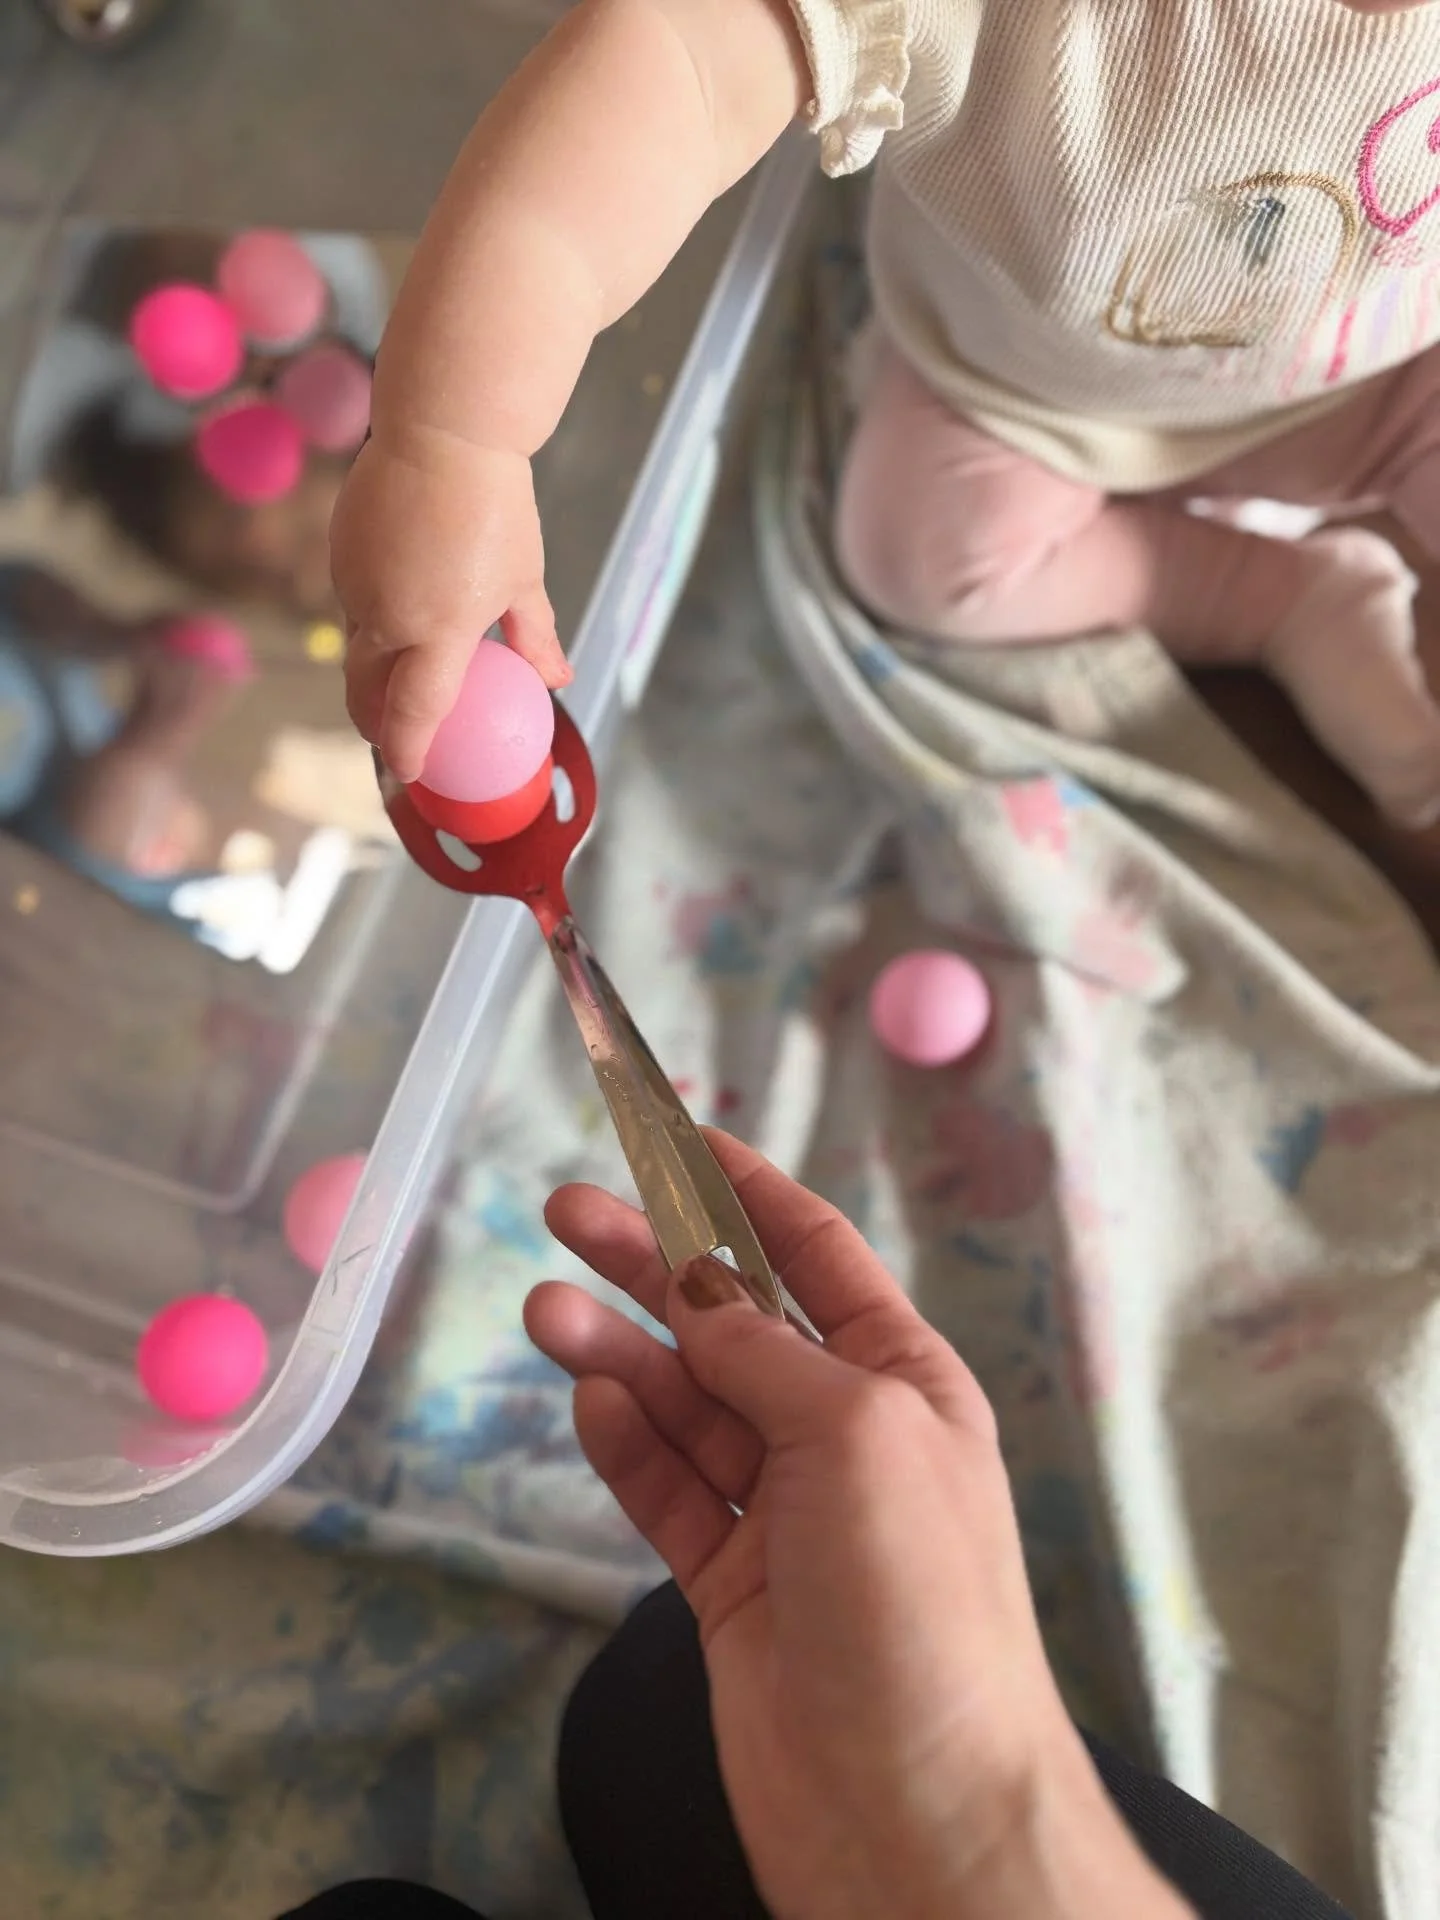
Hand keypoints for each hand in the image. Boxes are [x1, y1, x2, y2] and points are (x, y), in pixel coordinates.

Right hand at [330, 429, 569, 782]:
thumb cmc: (494, 504)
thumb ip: (533, 636)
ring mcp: (354, 585)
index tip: (411, 774)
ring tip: (401, 672)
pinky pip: (351, 604)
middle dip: (375, 723)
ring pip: (357, 648)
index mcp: (438, 631)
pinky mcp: (339, 555)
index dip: (408, 752)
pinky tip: (399, 604)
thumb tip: (556, 679)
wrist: (442, 429)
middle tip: (395, 736)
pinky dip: (372, 619)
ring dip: (375, 670)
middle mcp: (388, 617)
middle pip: (365, 693)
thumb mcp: (523, 577)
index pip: (413, 714)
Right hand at [527, 1132, 1192, 1919]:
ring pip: (685, 1407)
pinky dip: (625, 1444)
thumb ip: (766, 1358)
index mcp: (902, 1382)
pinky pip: (667, 1491)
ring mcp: (783, 1513)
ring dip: (620, 1351)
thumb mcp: (854, 1436)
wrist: (911, 1811)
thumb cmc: (915, 1599)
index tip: (675, 1134)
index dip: (746, 1191)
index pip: (814, 1257)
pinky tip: (587, 1400)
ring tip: (545, 1308)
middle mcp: (843, 1436)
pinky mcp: (729, 1585)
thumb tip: (704, 1288)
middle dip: (655, 1262)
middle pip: (731, 1324)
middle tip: (564, 1211)